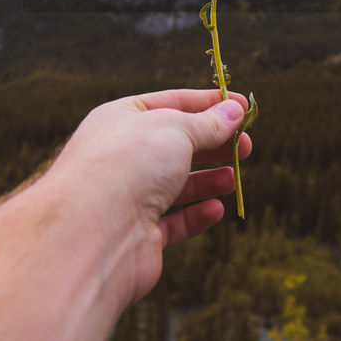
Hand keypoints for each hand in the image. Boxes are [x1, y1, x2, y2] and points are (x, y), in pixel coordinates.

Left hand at [45, 88, 252, 304]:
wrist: (93, 232)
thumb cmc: (128, 164)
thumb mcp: (175, 129)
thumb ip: (208, 123)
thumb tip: (234, 112)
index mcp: (120, 120)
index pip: (170, 104)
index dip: (208, 104)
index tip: (242, 107)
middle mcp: (121, 157)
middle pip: (176, 146)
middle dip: (213, 144)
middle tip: (247, 146)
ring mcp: (128, 197)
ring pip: (175, 185)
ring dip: (207, 180)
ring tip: (232, 177)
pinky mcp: (138, 235)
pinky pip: (173, 223)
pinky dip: (196, 216)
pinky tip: (215, 209)